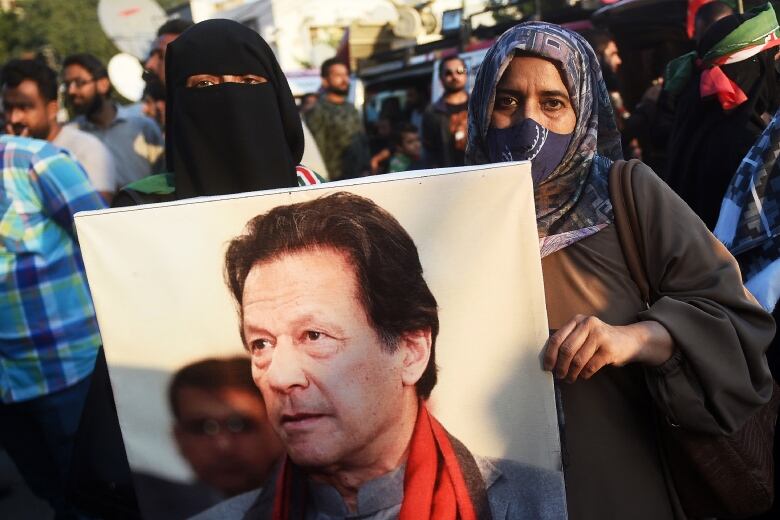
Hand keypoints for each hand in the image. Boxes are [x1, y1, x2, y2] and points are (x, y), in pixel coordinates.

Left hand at [543, 315, 673, 382]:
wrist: (629, 340)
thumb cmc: (599, 340)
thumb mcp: (583, 334)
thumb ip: (567, 341)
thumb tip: (548, 360)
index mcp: (577, 320)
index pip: (557, 338)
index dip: (549, 355)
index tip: (547, 367)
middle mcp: (588, 324)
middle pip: (566, 350)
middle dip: (560, 366)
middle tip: (559, 376)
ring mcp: (600, 335)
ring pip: (578, 360)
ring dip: (572, 373)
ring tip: (570, 378)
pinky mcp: (609, 349)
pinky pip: (590, 366)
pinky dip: (584, 374)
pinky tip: (583, 375)